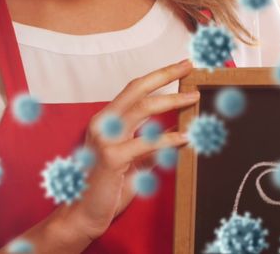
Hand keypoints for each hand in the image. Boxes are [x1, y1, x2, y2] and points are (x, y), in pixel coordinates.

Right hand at [63, 59, 198, 240]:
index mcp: (107, 120)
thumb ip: (155, 144)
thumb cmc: (109, 186)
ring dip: (172, 100)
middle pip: (138, 89)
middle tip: (189, 66)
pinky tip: (186, 138)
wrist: (85, 214)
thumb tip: (181, 130)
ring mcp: (105, 138)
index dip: (159, 75)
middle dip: (166, 74)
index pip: (135, 89)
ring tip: (194, 98)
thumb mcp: (137, 160)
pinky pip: (146, 143)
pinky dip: (169, 139)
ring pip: (143, 108)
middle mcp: (103, 123)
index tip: (182, 66)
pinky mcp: (111, 157)